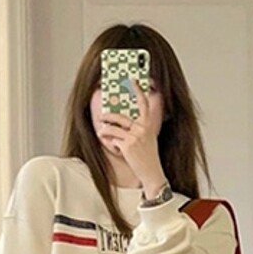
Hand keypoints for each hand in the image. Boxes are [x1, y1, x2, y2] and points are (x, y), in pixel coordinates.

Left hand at [97, 77, 165, 192]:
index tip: (132, 81)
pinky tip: (112, 146)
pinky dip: (111, 143)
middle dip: (108, 117)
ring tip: (101, 132)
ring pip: (113, 129)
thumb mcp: (148, 139)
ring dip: (105, 130)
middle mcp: (142, 128)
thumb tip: (124, 124)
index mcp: (148, 125)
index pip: (144, 104)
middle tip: (102, 116)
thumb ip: (139, 129)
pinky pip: (114, 141)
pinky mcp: (127, 146)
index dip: (138, 91)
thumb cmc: (149, 157)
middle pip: (120, 117)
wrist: (152, 173)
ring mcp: (134, 137)